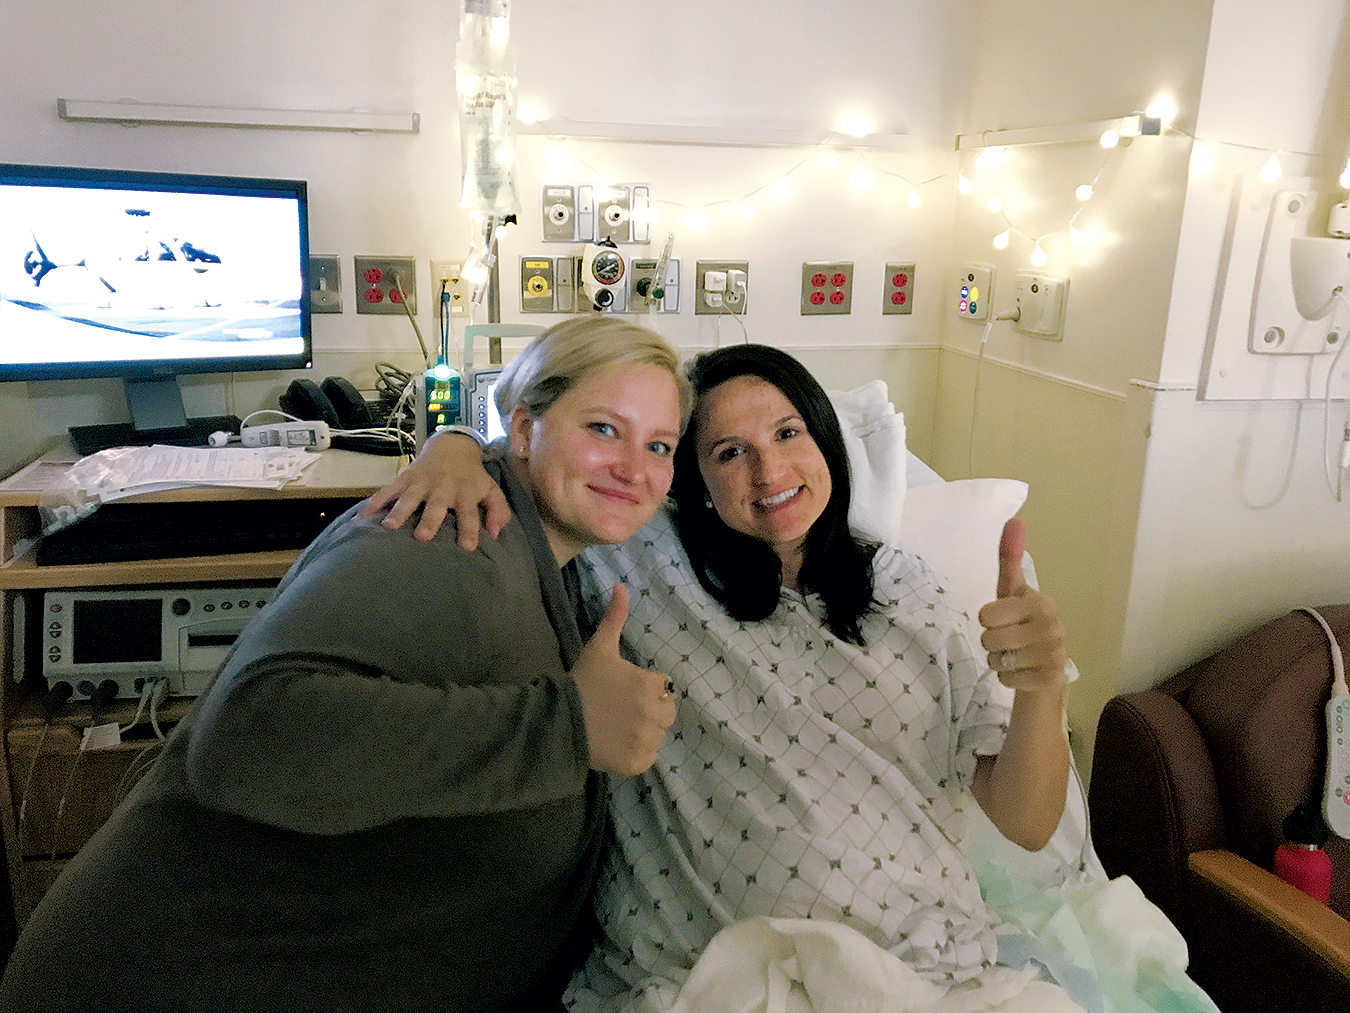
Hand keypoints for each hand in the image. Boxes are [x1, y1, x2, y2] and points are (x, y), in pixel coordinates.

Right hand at [358, 431, 510, 549]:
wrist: (452, 446)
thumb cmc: (472, 476)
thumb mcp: (491, 489)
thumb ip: (498, 509)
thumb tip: (496, 532)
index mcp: (465, 492)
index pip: (469, 512)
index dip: (469, 529)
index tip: (467, 547)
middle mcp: (442, 487)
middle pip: (435, 505)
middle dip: (429, 520)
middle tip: (422, 537)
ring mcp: (421, 482)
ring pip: (409, 497)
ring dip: (399, 511)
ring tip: (388, 527)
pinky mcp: (404, 478)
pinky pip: (387, 490)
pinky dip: (374, 503)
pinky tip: (361, 518)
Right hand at [571, 584, 676, 776]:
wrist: (559, 720)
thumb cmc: (583, 681)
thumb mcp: (600, 647)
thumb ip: (615, 617)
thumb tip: (621, 585)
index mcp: (650, 684)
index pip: (664, 688)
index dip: (646, 689)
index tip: (624, 691)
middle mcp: (654, 713)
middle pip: (666, 713)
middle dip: (650, 711)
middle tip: (622, 711)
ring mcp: (645, 740)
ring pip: (658, 736)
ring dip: (643, 733)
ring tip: (617, 728)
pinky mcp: (636, 763)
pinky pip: (647, 758)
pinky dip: (635, 754)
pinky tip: (616, 745)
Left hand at [976, 518, 1067, 694]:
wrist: (1043, 669)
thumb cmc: (1021, 624)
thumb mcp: (1012, 592)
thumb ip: (1009, 558)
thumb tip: (1014, 519)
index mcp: (1041, 602)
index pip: (986, 614)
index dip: (987, 619)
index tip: (1002, 619)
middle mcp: (1053, 627)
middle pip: (988, 639)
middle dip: (990, 643)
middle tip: (1008, 641)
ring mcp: (1055, 655)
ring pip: (996, 661)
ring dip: (998, 662)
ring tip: (1015, 656)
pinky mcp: (1051, 680)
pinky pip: (1006, 680)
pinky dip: (1007, 679)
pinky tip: (1022, 672)